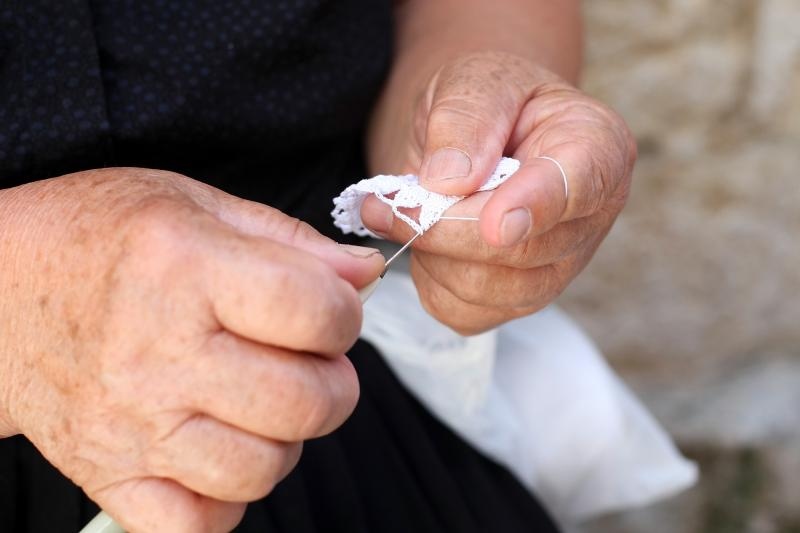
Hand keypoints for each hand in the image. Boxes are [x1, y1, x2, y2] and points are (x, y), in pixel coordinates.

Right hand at [0, 168, 382, 531]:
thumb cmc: (100, 237)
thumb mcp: (196, 203)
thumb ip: (290, 240)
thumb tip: (363, 274)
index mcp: (187, 268)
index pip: (316, 311)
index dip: (345, 314)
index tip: (330, 311)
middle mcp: (158, 353)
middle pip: (303, 402)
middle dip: (332, 383)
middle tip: (308, 361)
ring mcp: (131, 424)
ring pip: (260, 470)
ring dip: (284, 440)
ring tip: (260, 403)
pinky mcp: (108, 473)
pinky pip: (196, 524)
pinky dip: (226, 498)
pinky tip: (219, 449)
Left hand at [363, 52, 635, 333]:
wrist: (476, 136)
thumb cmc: (487, 102)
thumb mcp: (474, 79)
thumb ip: (466, 116)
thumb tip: (450, 181)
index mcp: (596, 148)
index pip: (578, 189)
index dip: (535, 208)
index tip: (494, 224)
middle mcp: (588, 218)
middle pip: (521, 251)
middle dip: (445, 227)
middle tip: (389, 200)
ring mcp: (558, 268)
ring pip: (489, 290)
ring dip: (431, 254)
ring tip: (402, 210)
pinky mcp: (516, 300)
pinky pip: (465, 312)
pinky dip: (430, 280)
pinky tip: (426, 243)